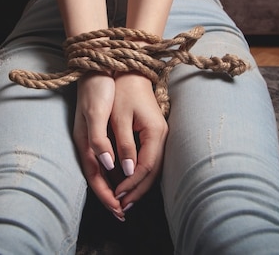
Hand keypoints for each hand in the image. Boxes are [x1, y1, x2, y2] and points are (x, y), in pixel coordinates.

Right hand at [73, 71, 124, 217]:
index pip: (96, 177)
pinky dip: (114, 172)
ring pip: (102, 170)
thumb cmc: (97, 87)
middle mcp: (87, 143)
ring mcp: (91, 137)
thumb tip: (108, 165)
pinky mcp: (98, 130)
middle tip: (124, 214)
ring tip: (125, 200)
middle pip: (99, 178)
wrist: (94, 64)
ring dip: (113, 186)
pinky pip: (105, 158)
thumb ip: (99, 140)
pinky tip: (122, 175)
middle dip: (111, 197)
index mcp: (86, 141)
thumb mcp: (97, 112)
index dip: (107, 196)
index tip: (120, 211)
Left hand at [110, 71, 167, 213]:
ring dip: (139, 186)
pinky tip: (128, 182)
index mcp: (155, 132)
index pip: (146, 168)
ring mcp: (160, 136)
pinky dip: (139, 175)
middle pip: (153, 173)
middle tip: (120, 208)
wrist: (131, 71)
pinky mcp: (153, 135)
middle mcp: (161, 136)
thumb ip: (123, 145)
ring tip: (124, 200)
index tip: (116, 197)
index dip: (131, 184)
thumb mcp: (119, 118)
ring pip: (152, 169)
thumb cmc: (122, 91)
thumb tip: (127, 172)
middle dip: (137, 191)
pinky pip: (149, 161)